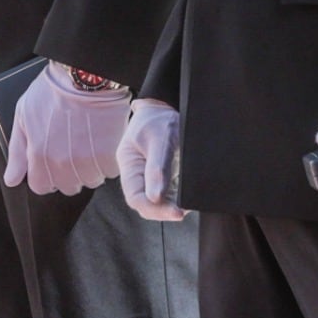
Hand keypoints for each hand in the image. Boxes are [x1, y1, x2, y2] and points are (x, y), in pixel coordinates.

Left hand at [3, 63, 129, 195]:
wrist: (85, 75)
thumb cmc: (52, 90)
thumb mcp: (23, 115)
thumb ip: (17, 152)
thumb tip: (12, 179)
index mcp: (39, 156)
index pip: (41, 186)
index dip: (46, 175)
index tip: (52, 163)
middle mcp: (62, 164)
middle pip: (67, 186)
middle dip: (69, 172)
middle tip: (73, 149)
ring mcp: (87, 160)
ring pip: (90, 180)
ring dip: (90, 167)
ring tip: (90, 143)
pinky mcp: (110, 154)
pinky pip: (109, 171)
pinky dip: (108, 160)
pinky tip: (103, 141)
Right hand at [116, 99, 183, 220]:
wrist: (164, 104)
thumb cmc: (160, 118)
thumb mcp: (161, 140)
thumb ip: (157, 168)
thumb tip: (155, 197)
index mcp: (129, 163)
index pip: (136, 197)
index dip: (154, 209)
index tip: (177, 212)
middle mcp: (135, 172)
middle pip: (145, 202)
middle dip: (163, 210)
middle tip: (184, 211)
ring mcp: (146, 173)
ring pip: (155, 200)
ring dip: (170, 206)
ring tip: (188, 205)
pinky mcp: (158, 173)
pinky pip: (164, 192)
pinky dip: (174, 198)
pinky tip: (186, 198)